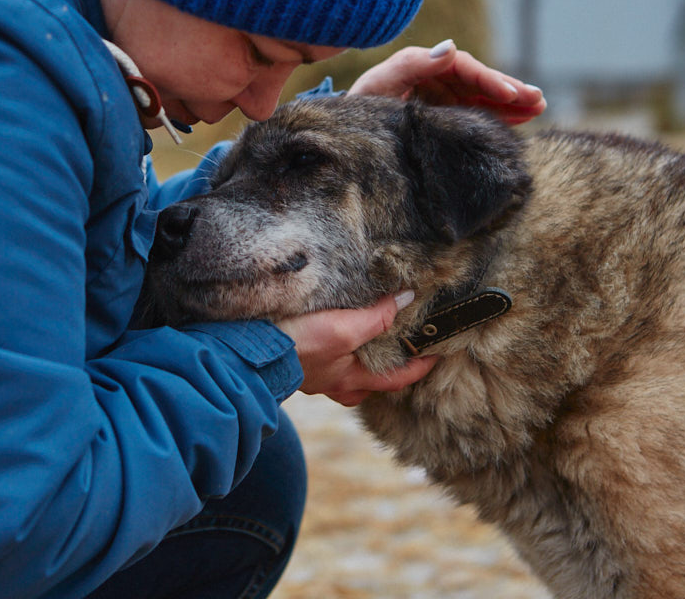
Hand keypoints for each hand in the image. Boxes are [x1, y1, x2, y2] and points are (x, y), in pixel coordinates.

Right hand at [277, 293, 437, 406]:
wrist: (247, 350)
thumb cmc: (297, 344)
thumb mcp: (343, 328)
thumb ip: (376, 318)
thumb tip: (407, 300)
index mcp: (350, 380)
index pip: (397, 379)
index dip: (420, 367)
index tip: (437, 353)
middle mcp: (334, 383)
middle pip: (370, 383)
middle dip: (387, 370)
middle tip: (402, 349)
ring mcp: (313, 376)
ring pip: (345, 374)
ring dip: (359, 361)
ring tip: (367, 340)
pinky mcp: (295, 361)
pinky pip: (324, 360)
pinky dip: (334, 350)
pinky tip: (329, 334)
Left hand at [349, 39, 545, 125]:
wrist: (347, 133)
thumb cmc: (359, 106)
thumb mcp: (379, 84)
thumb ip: (410, 65)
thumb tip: (451, 47)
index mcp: (425, 65)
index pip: (465, 69)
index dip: (489, 80)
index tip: (511, 93)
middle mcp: (438, 77)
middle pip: (481, 80)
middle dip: (511, 89)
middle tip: (538, 100)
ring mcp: (443, 96)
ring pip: (484, 96)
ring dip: (513, 102)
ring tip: (539, 107)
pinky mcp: (445, 115)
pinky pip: (477, 112)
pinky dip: (499, 116)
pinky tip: (522, 120)